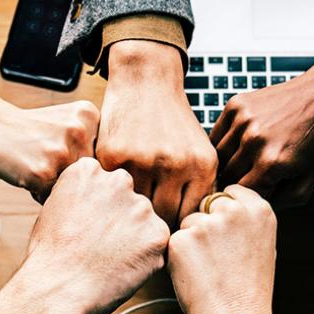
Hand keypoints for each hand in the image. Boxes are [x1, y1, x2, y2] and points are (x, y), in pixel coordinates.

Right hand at [0, 101, 99, 200]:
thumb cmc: (28, 129)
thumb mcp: (67, 121)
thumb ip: (91, 143)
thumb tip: (112, 185)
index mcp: (90, 115)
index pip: (103, 157)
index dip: (82, 162)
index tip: (62, 151)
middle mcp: (80, 131)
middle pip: (90, 175)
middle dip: (71, 176)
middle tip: (46, 159)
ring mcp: (62, 152)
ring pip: (73, 188)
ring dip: (56, 186)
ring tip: (37, 165)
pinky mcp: (43, 172)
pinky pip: (53, 198)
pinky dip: (40, 193)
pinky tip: (28, 172)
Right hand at [19, 157, 170, 313]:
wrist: (57, 289)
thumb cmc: (49, 256)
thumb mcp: (54, 208)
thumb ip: (82, 195)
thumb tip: (98, 201)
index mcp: (89, 170)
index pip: (104, 184)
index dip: (96, 209)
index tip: (85, 227)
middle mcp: (118, 181)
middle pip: (127, 200)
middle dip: (118, 220)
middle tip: (99, 246)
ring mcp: (141, 207)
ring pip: (144, 222)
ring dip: (134, 238)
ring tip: (108, 260)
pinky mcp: (158, 234)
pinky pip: (156, 245)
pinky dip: (145, 259)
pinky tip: (121, 269)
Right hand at [97, 40, 217, 226]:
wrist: (146, 81)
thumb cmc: (173, 122)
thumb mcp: (199, 151)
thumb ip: (198, 189)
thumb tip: (192, 232)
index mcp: (201, 166)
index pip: (189, 217)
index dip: (178, 228)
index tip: (168, 229)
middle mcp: (175, 164)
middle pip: (164, 219)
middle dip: (155, 224)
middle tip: (145, 226)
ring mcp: (142, 160)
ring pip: (136, 208)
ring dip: (131, 212)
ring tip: (128, 213)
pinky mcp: (113, 156)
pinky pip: (113, 191)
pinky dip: (112, 194)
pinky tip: (113, 192)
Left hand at [167, 185, 277, 313]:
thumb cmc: (249, 290)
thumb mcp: (262, 244)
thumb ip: (245, 219)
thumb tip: (223, 203)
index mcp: (259, 209)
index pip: (230, 192)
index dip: (223, 213)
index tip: (227, 233)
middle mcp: (234, 211)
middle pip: (207, 204)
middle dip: (207, 224)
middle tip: (218, 257)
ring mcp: (206, 224)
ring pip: (188, 222)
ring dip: (192, 241)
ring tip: (210, 269)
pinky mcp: (182, 240)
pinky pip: (174, 240)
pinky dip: (179, 256)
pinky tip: (196, 275)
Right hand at [210, 66, 313, 206]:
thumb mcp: (308, 181)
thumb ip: (282, 202)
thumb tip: (253, 208)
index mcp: (272, 163)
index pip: (241, 195)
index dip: (246, 199)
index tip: (252, 195)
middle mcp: (254, 140)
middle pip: (226, 177)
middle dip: (236, 183)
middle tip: (247, 181)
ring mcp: (243, 120)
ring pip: (217, 157)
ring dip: (227, 164)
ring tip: (243, 164)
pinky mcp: (236, 105)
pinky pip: (216, 135)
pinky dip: (223, 144)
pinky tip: (238, 145)